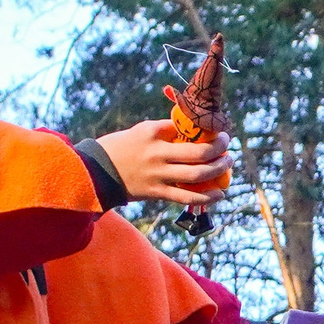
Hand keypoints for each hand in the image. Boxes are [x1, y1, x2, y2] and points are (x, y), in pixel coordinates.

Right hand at [97, 118, 233, 204]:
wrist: (95, 172)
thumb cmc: (120, 148)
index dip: (207, 129)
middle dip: (220, 149)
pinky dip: (207, 197)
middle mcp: (157, 153)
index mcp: (153, 132)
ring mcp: (158, 174)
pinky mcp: (156, 192)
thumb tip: (192, 130)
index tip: (216, 129)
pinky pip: (187, 197)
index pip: (187, 127)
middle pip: (199, 152)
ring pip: (197, 175)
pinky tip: (220, 194)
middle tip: (228, 145)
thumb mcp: (141, 132)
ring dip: (218, 170)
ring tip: (228, 164)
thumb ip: (165, 132)